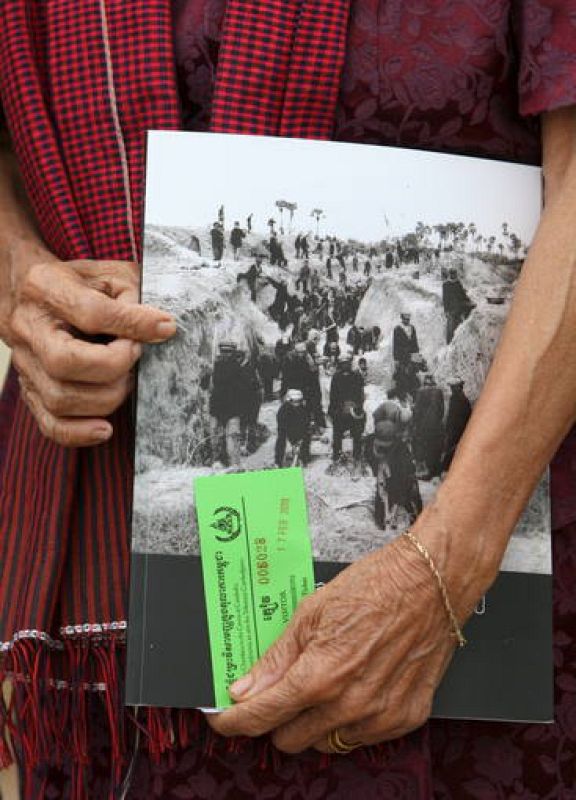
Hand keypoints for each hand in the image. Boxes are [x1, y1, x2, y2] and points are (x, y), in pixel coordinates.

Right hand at [5, 256, 175, 445]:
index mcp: (46, 287)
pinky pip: (49, 424)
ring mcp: (24, 362)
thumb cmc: (81, 284)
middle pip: (65, 362)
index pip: (90, 312)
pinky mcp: (29, 389)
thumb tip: (161, 328)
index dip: (133, 324)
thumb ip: (134, 297)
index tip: (163, 327)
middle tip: (135, 354)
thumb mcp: (109, 275)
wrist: (32, 293)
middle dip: (113, 366)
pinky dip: (80, 433)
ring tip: (126, 378)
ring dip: (106, 396)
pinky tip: (105, 428)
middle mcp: (28, 327)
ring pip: (60, 398)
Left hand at [208, 515, 486, 752]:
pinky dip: (347, 720)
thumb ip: (276, 658)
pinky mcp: (405, 718)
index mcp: (320, 675)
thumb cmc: (376, 586)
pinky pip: (360, 737)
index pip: (261, 716)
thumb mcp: (313, 611)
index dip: (232, 721)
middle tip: (279, 689)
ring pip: (324, 743)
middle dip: (274, 718)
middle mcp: (349, 705)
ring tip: (322, 683)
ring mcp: (379, 717)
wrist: (432, 582)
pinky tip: (353, 687)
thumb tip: (244, 689)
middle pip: (288, 739)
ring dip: (311, 722)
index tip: (222, 718)